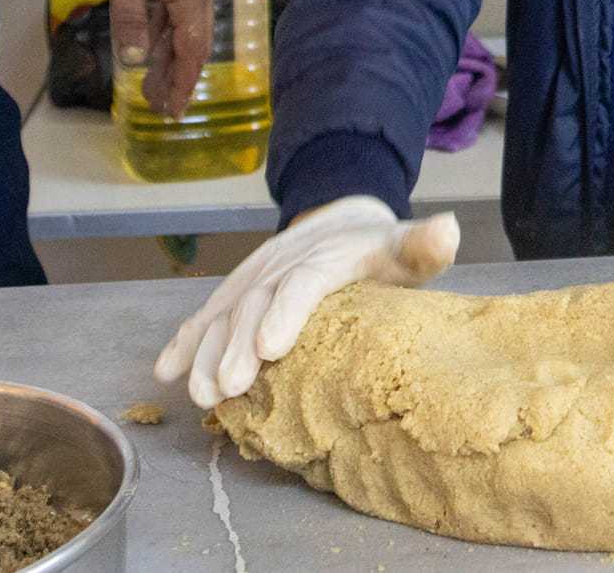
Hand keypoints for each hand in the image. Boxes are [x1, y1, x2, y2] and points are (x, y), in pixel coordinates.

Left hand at [99, 0, 212, 115]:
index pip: (191, 51)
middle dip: (177, 77)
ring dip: (168, 57)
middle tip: (158, 105)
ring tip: (151, 82)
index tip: (173, 110)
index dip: (182, 83)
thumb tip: (134, 60)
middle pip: (192, 43)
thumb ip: (130, 18)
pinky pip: (175, 11)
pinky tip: (147, 43)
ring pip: (183, 28)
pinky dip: (163, 33)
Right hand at [155, 197, 460, 408]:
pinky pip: (205, 315)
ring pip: (223, 313)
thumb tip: (448, 231)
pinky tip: (165, 373)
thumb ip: (424, 244)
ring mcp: (255, 277)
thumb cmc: (381, 247)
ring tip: (202, 394)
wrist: (342, 218)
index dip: (286, 312)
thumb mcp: (407, 245)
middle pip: (255, 304)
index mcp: (328, 257)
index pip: (304, 282)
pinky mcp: (237, 291)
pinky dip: (184, 342)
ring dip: (207, 353)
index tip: (271, 346)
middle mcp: (283, 264)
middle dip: (237, 347)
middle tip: (228, 389)